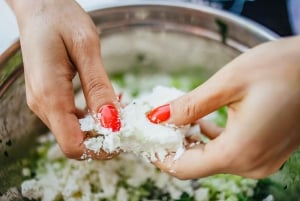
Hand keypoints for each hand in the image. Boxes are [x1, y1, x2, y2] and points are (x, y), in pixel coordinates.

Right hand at [7, 0, 119, 158]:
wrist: (39, 6)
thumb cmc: (61, 19)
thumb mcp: (86, 49)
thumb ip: (98, 88)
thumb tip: (112, 122)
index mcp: (51, 95)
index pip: (73, 145)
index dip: (101, 148)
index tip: (124, 135)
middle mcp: (43, 105)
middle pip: (75, 141)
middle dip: (104, 137)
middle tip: (127, 118)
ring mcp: (44, 102)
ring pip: (74, 132)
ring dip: (100, 126)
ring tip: (120, 107)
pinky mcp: (49, 97)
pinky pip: (71, 118)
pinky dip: (91, 116)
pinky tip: (105, 101)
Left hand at [149, 36, 299, 178]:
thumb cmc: (283, 70)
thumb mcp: (227, 84)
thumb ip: (189, 106)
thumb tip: (157, 118)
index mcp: (240, 151)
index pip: (186, 168)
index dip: (161, 156)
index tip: (146, 140)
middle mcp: (252, 164)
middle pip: (198, 165)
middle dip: (174, 147)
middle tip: (158, 125)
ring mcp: (263, 160)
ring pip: (213, 159)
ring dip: (192, 142)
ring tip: (177, 120)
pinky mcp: (267, 150)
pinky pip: (230, 152)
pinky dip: (211, 140)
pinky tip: (202, 122)